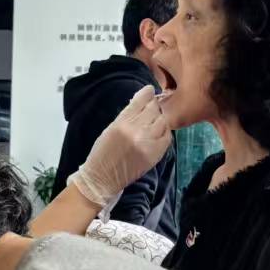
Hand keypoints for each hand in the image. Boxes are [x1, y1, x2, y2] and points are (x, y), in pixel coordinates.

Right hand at [70, 86, 172, 208]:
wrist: (102, 178)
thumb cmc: (102, 153)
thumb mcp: (110, 129)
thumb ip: (126, 116)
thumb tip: (141, 103)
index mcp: (121, 123)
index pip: (140, 101)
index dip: (147, 93)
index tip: (149, 90)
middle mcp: (135, 131)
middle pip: (153, 109)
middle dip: (154, 106)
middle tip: (152, 107)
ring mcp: (147, 144)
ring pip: (162, 122)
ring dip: (160, 119)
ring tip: (154, 121)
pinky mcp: (154, 155)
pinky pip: (167, 137)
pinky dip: (164, 133)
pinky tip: (158, 133)